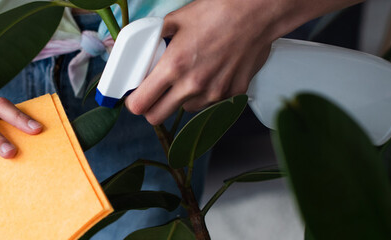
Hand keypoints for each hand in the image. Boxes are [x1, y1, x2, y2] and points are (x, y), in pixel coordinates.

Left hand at [125, 0, 290, 123]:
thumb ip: (154, 38)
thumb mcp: (176, 19)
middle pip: (158, 117)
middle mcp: (193, 85)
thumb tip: (140, 47)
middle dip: (152, 107)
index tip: (136, 96)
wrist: (256, 14)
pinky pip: (210, 103)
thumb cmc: (218, 11)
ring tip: (189, 76)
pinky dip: (206, 93)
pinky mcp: (233, 93)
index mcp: (174, 66)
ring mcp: (215, 93)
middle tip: (155, 93)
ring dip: (181, 99)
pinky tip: (211, 73)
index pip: (141, 104)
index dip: (134, 102)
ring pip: (185, 110)